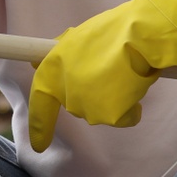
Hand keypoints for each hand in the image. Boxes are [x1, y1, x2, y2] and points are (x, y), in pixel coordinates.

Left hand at [27, 0, 176, 152]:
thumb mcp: (78, 38)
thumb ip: (61, 56)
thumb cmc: (112, 30)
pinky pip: (125, 116)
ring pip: (101, 110)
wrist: (139, 35)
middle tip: (109, 69)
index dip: (39, 126)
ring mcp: (87, 107)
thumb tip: (38, 64)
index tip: (39, 146)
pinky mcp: (111, 116)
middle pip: (78, 103)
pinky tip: (137, 85)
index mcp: (53, 70)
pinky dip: (132, 106)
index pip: (40, 102)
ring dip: (113, 96)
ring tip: (126, 72)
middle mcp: (66, 92)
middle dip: (92, 92)